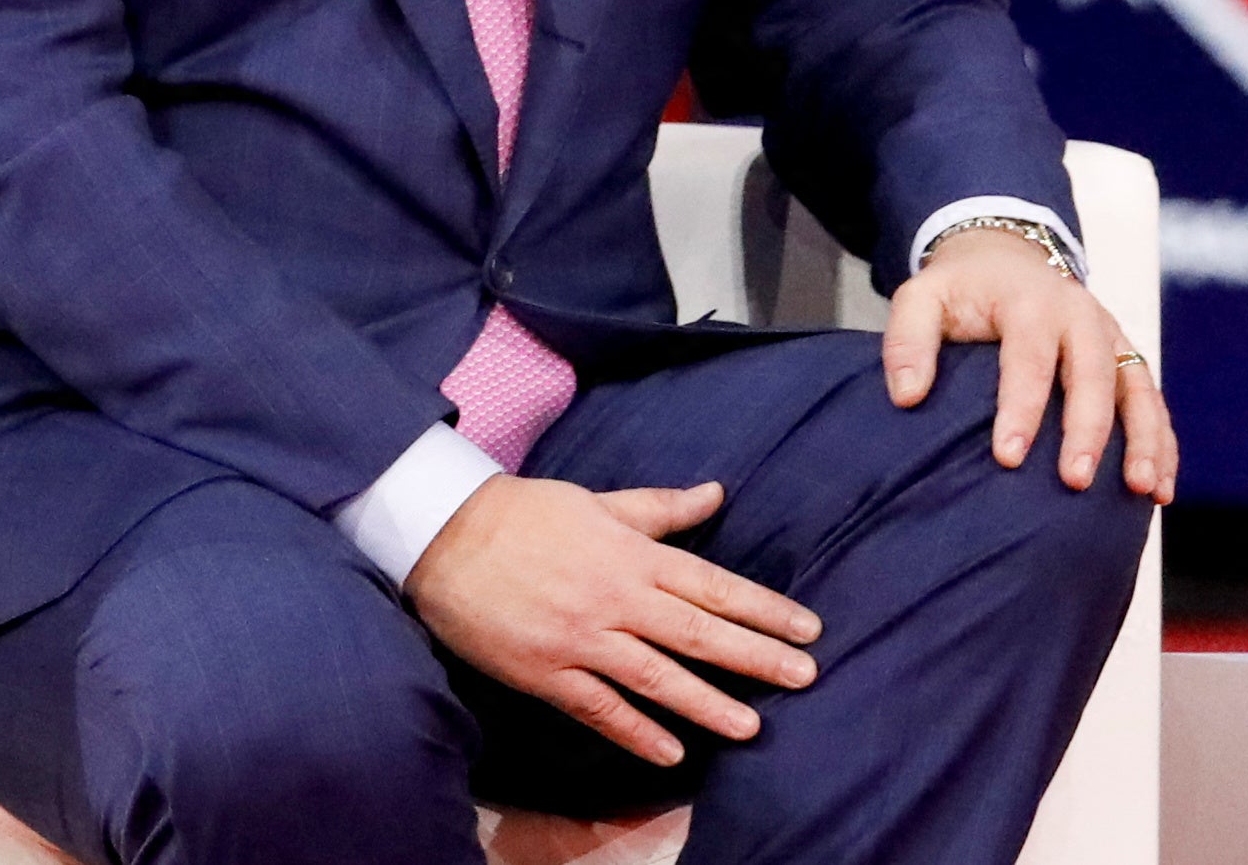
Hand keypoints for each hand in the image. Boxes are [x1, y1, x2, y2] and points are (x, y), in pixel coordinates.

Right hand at [405, 474, 820, 766]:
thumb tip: (715, 495)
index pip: (710, 584)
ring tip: (751, 727)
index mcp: (628, 554)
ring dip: (706, 702)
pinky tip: (670, 752)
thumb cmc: (522, 513)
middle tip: (805, 677)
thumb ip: (658, 509)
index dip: (763, 608)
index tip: (808, 630)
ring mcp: (579, 638)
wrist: (439, 533)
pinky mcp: (545, 671)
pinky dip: (635, 730)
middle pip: (696, 632)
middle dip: (755, 657)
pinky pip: (598, 707)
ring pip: (655, 676)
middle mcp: (612, 598)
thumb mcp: (594, 502)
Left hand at [885, 226, 1178, 502]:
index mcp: (1030, 303)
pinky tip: (1160, 488)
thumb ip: (907, 341)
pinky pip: (1154, 404)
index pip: (1029, 360)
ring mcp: (1113, 338)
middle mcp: (1082, 317)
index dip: (1020, 410)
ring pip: (1139, 391)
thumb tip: (906, 396)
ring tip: (1141, 490)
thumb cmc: (960, 288)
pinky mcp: (1128, 359)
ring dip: (1144, 442)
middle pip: (1094, 377)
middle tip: (1074, 481)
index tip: (1008, 457)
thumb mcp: (920, 297)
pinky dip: (1162, 445)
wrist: (1004, 256)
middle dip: (1087, 432)